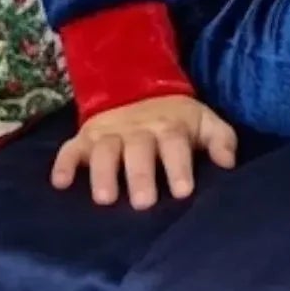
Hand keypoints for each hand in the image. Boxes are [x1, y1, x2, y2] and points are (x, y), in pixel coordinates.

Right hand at [50, 94, 236, 209]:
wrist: (136, 88)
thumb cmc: (176, 121)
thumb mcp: (204, 123)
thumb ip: (221, 140)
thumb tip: (229, 163)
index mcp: (170, 127)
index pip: (175, 144)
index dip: (178, 166)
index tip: (183, 190)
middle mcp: (138, 131)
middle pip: (138, 150)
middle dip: (140, 175)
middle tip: (143, 203)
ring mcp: (109, 134)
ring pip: (105, 151)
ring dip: (103, 173)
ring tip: (104, 198)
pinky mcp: (85, 138)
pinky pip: (70, 149)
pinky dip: (63, 164)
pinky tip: (60, 183)